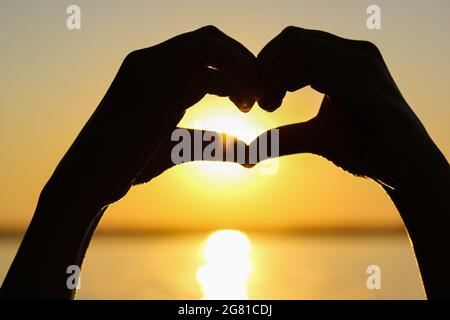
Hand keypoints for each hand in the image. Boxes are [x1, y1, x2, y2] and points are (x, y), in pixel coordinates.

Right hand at [0, 26, 258, 298]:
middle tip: (261, 91)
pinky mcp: (154, 87)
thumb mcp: (178, 146)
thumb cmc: (129, 163)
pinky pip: (204, 69)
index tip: (250, 95)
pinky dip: (232, 82)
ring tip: (254, 100)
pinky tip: (242, 106)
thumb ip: (211, 143)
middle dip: (243, 59)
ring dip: (241, 67)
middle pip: (210, 37)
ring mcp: (151, 70)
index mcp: (153, 69)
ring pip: (209, 45)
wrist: (89, 179)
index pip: (203, 48)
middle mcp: (151, 61)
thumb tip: (249, 153)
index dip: (234, 65)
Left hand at [252, 26, 448, 298]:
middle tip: (258, 100)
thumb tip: (247, 154)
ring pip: (304, 48)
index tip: (255, 95)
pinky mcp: (370, 86)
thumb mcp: (315, 139)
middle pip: (295, 38)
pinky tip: (278, 105)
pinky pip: (322, 68)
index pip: (294, 39)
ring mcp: (365, 66)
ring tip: (268, 106)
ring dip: (275, 75)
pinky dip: (288, 82)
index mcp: (343, 60)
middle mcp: (355, 54)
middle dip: (266, 66)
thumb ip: (285, 137)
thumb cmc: (363, 148)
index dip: (266, 61)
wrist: (403, 169)